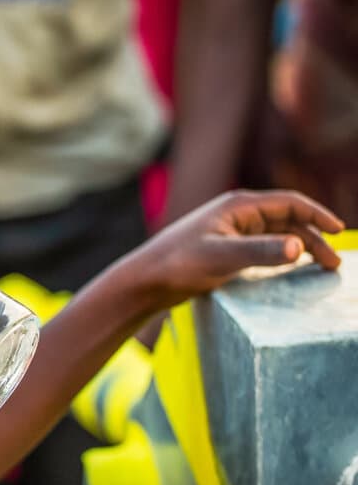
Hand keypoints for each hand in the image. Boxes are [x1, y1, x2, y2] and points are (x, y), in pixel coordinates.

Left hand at [130, 189, 344, 307]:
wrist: (146, 281)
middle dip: (314, 238)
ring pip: (276, 237)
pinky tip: (291, 272)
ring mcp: (230, 233)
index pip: (289, 203)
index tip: (339, 232)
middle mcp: (236, 215)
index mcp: (237, 207)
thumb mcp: (221, 257)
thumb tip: (298, 247)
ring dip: (300, 249)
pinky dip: (282, 257)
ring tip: (320, 270)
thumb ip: (259, 251)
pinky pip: (262, 250)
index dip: (317, 215)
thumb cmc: (177, 265)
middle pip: (287, 221)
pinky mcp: (224, 251)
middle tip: (333, 265)